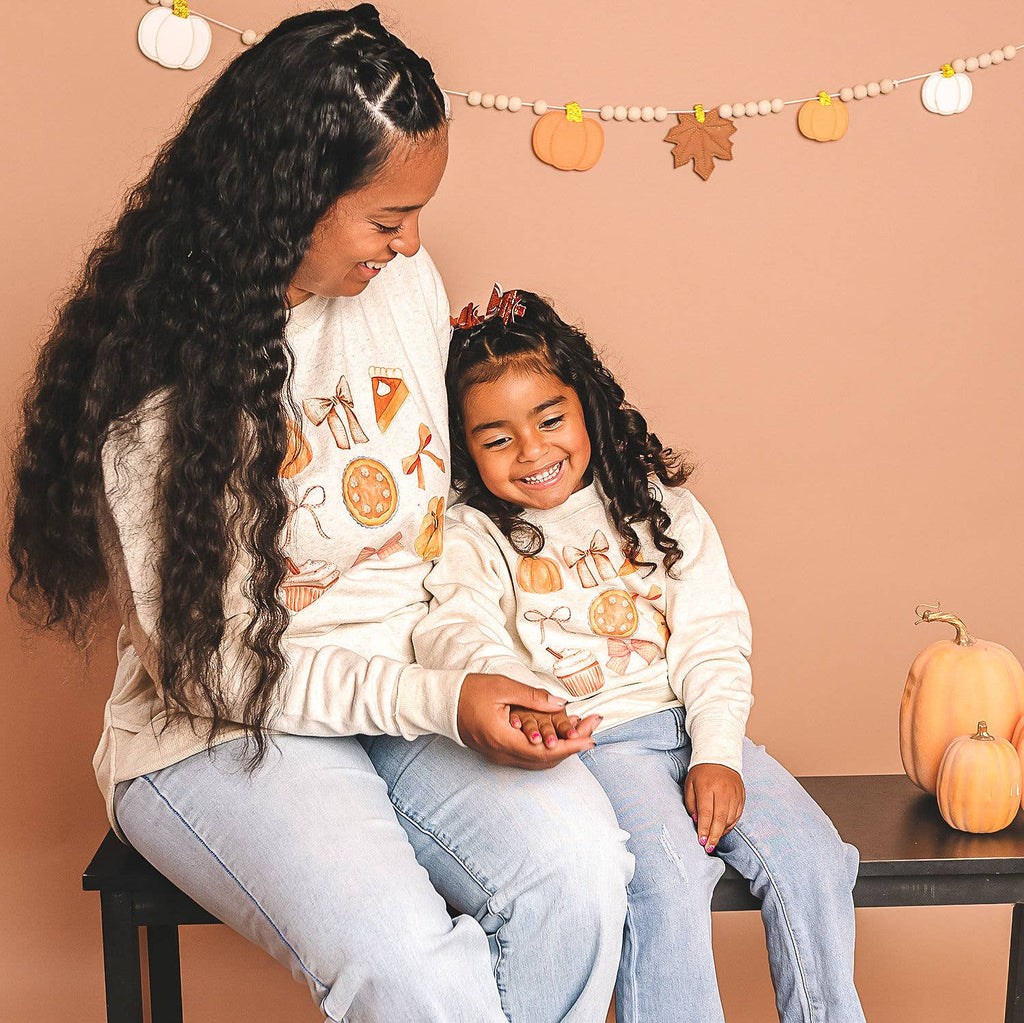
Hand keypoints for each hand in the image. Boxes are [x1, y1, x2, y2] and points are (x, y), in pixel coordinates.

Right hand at [457, 673, 596, 768]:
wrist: (443, 703)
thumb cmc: (470, 691)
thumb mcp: (503, 687)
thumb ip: (533, 697)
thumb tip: (561, 704)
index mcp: (503, 739)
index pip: (544, 751)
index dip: (570, 746)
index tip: (590, 739)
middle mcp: (502, 753)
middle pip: (544, 760)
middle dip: (571, 747)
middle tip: (592, 733)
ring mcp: (499, 756)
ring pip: (537, 762)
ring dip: (561, 750)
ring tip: (580, 734)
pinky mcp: (498, 753)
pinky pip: (529, 758)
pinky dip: (548, 751)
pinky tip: (559, 738)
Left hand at [683, 763, 744, 853]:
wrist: (720, 757)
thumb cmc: (701, 772)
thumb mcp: (690, 784)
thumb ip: (691, 803)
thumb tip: (697, 821)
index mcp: (707, 786)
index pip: (706, 812)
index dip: (704, 829)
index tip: (701, 841)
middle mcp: (722, 791)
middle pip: (720, 818)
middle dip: (714, 836)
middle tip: (709, 847)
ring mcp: (734, 794)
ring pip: (730, 818)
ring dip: (722, 832)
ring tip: (714, 840)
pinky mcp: (741, 796)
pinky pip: (737, 815)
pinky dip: (730, 825)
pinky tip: (722, 830)